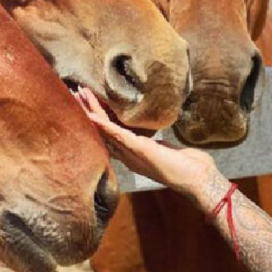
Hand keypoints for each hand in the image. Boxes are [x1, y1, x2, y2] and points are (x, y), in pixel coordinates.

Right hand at [74, 87, 217, 198]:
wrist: (196, 178)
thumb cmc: (186, 165)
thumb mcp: (164, 150)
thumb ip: (153, 144)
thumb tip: (151, 137)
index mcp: (132, 154)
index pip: (110, 132)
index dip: (97, 118)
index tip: (88, 102)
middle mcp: (127, 155)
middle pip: (102, 130)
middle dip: (88, 111)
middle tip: (75, 93)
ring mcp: (131, 152)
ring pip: (105, 129)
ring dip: (91, 111)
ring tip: (79, 95)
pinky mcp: (138, 148)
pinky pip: (116, 134)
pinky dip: (102, 125)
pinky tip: (90, 116)